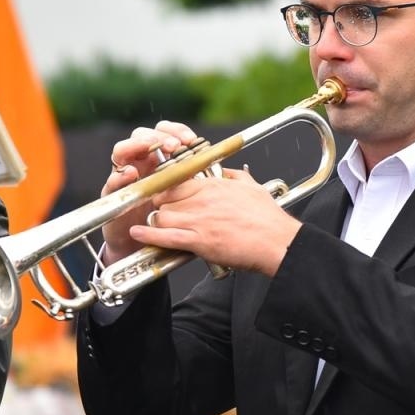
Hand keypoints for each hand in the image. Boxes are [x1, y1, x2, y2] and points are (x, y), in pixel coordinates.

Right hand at [98, 121, 204, 262]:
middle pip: (144, 134)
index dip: (177, 131)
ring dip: (137, 145)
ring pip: (123, 149)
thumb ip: (197, 183)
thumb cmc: (166, 217)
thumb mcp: (184, 197)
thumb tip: (226, 173)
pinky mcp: (112, 192)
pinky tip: (131, 174)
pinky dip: (120, 175)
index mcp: (159, 158)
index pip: (167, 133)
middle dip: (159, 136)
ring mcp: (124, 174)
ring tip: (151, 148)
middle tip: (174, 145)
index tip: (192, 139)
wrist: (140, 243)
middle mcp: (140, 161)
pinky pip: (112, 179)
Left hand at [128, 169, 300, 275]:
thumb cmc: (267, 218)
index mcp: (212, 185)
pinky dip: (148, 235)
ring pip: (161, 215)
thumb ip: (235, 177)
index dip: (166, 188)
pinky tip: (137, 233)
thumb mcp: (251, 188)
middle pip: (164, 198)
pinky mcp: (199, 241)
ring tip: (152, 227)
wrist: (277, 242)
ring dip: (156, 222)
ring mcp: (199, 220)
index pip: (176, 180)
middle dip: (159, 206)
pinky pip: (166, 236)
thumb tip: (226, 172)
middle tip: (158, 212)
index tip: (162, 194)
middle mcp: (202, 200)